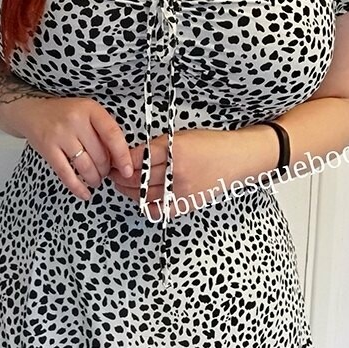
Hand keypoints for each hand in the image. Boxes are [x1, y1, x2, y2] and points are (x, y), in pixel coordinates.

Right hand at [25, 96, 133, 199]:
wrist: (32, 111)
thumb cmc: (65, 114)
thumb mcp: (87, 112)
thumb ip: (102, 130)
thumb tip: (119, 159)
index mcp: (91, 109)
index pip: (112, 135)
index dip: (122, 156)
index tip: (128, 170)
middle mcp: (75, 120)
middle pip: (99, 154)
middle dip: (106, 170)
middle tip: (105, 173)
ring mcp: (60, 134)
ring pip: (85, 166)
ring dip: (94, 179)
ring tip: (96, 180)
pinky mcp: (47, 148)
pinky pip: (66, 173)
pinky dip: (77, 187)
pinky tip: (84, 193)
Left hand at [108, 128, 250, 219]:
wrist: (236, 159)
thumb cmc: (211, 144)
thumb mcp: (181, 136)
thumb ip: (157, 147)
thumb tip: (132, 157)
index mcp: (174, 149)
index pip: (137, 158)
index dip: (121, 160)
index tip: (113, 160)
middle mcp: (177, 171)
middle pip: (137, 178)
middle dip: (120, 177)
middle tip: (112, 173)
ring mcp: (182, 190)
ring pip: (145, 195)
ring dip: (129, 191)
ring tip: (123, 185)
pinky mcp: (187, 203)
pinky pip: (159, 210)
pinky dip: (146, 206)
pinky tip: (142, 199)